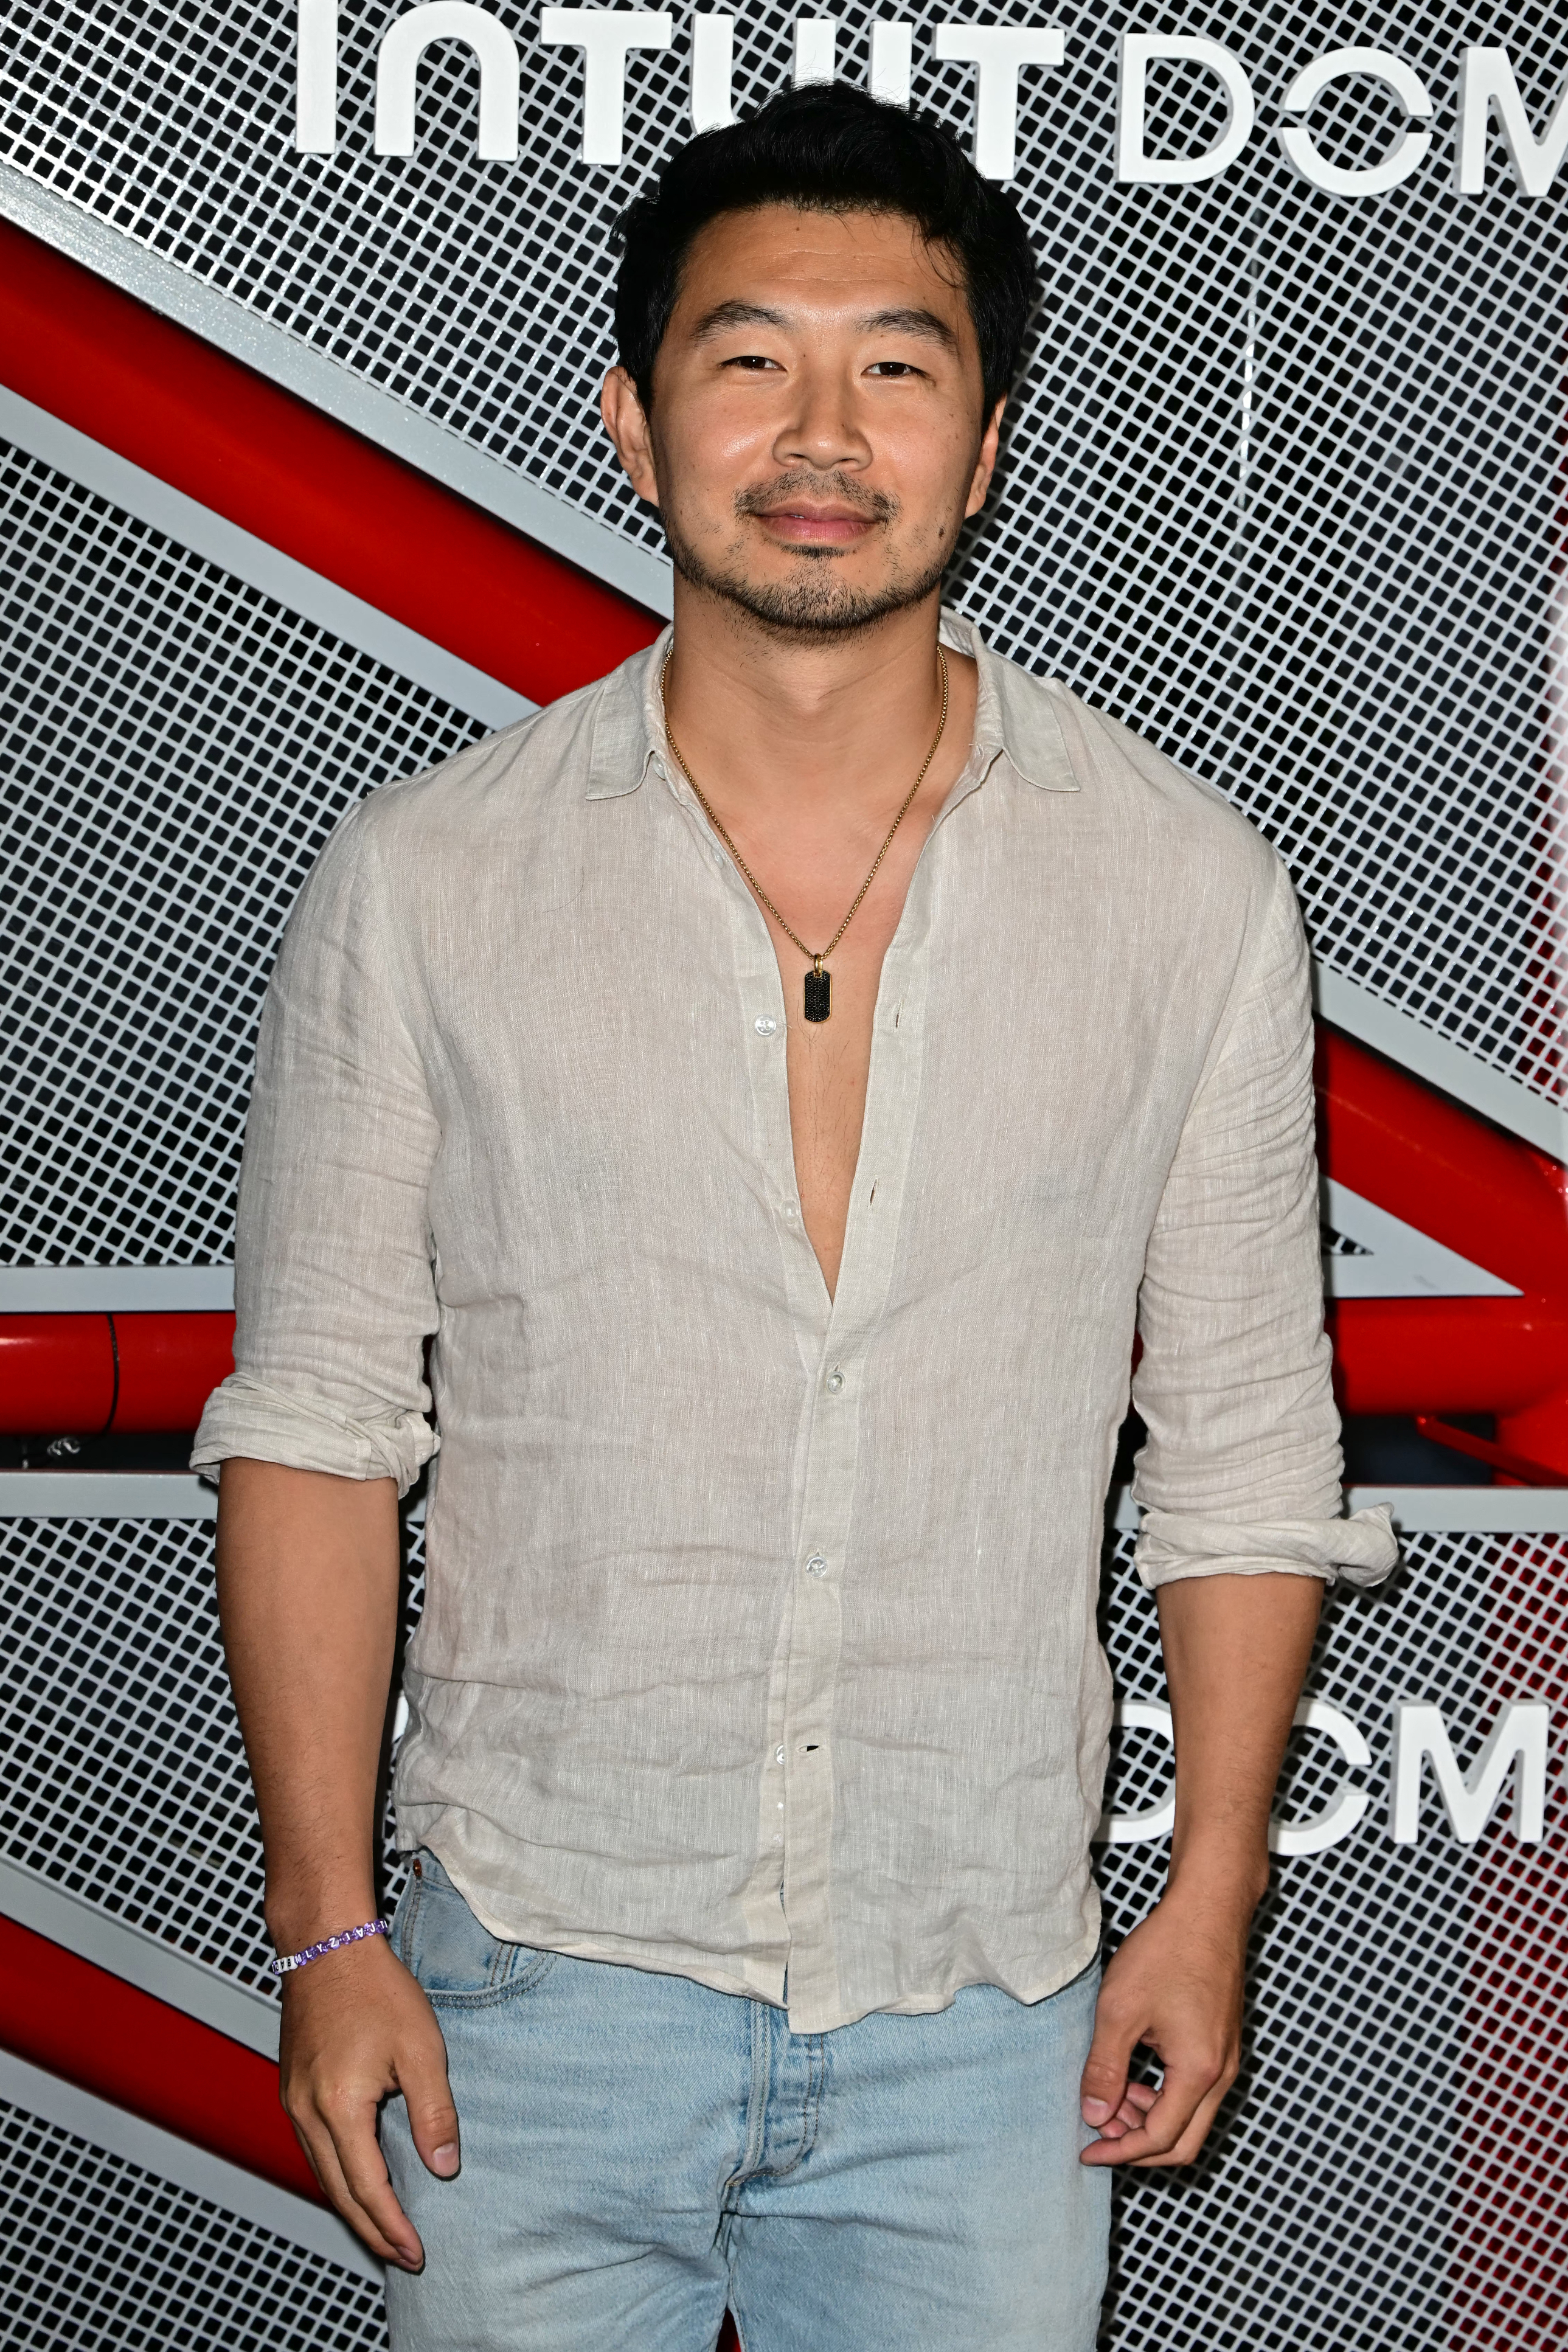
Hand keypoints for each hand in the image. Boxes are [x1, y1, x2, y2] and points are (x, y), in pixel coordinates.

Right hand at [279, 1934, 457, 2267]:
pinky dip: (337, 2177)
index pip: (368, 2188)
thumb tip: (444, 2167)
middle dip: (372, 2231)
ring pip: (323, 2175)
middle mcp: (308, 2113)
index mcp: (340, 2107)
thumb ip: (434, 2111)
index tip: (416, 2253)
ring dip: (353, 2208)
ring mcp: (295, 2103)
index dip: (393, 2226)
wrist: (327, 1946)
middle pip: (339, 2193)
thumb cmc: (375, 1988)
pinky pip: (314, 2151)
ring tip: (384, 2231)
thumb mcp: (421, 2047)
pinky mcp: (293, 2090)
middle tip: (402, 2257)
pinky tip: (358, 2181)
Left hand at [1078, 1884, 1249, 2166]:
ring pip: (1191, 2116)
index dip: (1120, 2152)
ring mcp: (1226, 2058)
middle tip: (1099, 2132)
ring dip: (1150, 2118)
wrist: (1207, 1909)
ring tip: (1111, 2094)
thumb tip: (1094, 2117)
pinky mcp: (1222, 2042)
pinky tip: (1134, 2073)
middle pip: (1184, 2141)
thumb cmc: (1168, 1951)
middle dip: (1138, 2146)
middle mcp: (1221, 2072)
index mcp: (1199, 2071)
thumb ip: (1105, 2069)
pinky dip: (1164, 2095)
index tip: (1088, 2151)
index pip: (1160, 2139)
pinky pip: (1196, 2091)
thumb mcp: (1120, 2011)